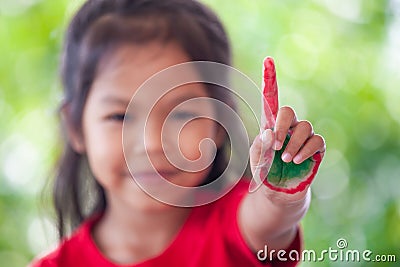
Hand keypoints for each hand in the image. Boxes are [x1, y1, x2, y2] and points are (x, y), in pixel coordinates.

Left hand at [249, 57, 324, 197]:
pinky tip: (296, 161)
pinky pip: (317, 141)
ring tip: (286, 159)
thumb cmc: (265, 171)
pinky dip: (305, 150)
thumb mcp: (257, 157)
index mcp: (271, 125)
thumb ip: (260, 144)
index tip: (267, 60)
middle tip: (277, 145)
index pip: (271, 99)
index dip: (270, 80)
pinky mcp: (316, 148)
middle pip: (289, 111)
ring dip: (294, 143)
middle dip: (283, 126)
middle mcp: (289, 127)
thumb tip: (270, 132)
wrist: (278, 191)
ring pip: (305, 127)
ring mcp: (303, 137)